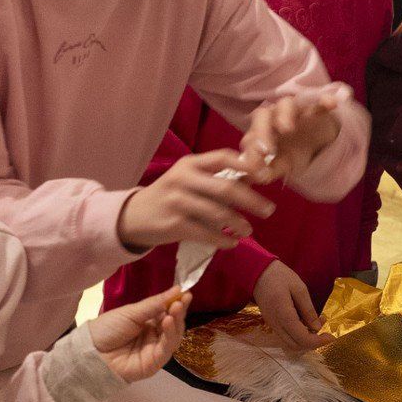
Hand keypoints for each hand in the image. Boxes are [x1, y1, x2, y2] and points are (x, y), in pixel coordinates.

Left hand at [87, 288, 188, 382]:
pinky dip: (170, 335)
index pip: (168, 313)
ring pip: (173, 337)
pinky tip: (168, 322)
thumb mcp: (132, 312)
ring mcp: (155, 350)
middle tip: (183, 300)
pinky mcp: (154, 363)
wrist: (90, 352)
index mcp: (148, 323)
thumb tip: (178, 289)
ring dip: (176, 322)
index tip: (186, 292)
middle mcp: (154, 336)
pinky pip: (166, 349)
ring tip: (175, 309)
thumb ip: (155, 304)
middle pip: (173, 325)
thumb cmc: (107, 329)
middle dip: (179, 312)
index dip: (177, 303)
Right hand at [118, 149, 275, 250]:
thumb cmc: (169, 196)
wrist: (133, 216)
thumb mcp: (188, 180)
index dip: (247, 166)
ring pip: (218, 213)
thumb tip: (255, 178)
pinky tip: (232, 243)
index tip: (265, 176)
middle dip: (251, 200)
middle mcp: (183, 179)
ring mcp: (177, 202)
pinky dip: (223, 240)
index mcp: (190, 164)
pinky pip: (206, 233)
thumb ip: (216, 179)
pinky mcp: (174, 224)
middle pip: (225, 189)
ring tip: (249, 230)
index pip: (223, 158)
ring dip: (238, 224)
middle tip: (269, 210)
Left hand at [241, 89, 347, 186]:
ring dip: (284, 114)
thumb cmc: (295, 150)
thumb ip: (270, 170)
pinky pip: (319, 101)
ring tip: (287, 129)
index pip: (251, 136)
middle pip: (263, 115)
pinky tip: (332, 104)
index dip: (251, 151)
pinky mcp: (316, 107)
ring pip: (286, 104)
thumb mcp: (284, 164)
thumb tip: (257, 178)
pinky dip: (324, 101)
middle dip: (262, 131)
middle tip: (266, 150)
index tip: (253, 167)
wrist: (320, 138)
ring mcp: (295, 110)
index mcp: (262, 131)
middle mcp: (274, 116)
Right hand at [254, 259, 330, 352]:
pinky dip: (298, 335)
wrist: (257, 273)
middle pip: (296, 346)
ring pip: (290, 343)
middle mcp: (276, 325)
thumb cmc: (279, 276)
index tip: (331, 336)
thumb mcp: (299, 288)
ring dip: (305, 339)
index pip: (302, 339)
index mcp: (284, 315)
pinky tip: (305, 321)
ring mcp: (272, 325)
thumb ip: (308, 310)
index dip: (318, 341)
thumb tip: (317, 328)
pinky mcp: (271, 323)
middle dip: (313, 342)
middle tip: (324, 328)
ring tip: (316, 323)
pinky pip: (286, 337)